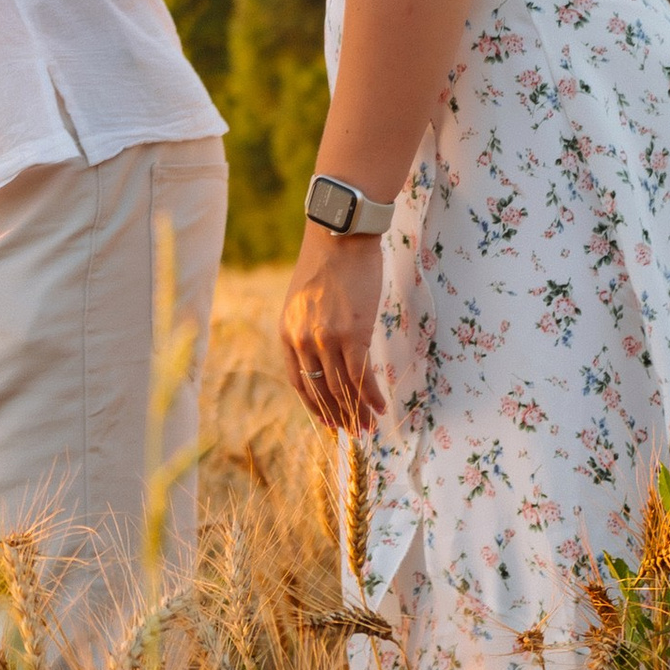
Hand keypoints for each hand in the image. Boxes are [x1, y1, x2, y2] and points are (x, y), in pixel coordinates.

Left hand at [279, 229, 386, 429]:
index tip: (327, 422)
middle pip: (320, 389)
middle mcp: (303, 340)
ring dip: (357, 412)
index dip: (314, 406)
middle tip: (353, 432)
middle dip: (338, 415)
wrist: (340, 237)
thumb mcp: (305, 302)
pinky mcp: (353, 334)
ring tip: (370, 427)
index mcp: (287, 333)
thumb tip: (325, 356)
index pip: (298, 381)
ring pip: (342, 387)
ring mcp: (327, 339)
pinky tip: (381, 407)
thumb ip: (309, 330)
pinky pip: (362, 375)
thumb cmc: (326, 265)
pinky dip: (371, 396)